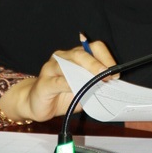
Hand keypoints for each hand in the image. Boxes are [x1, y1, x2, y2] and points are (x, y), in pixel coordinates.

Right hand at [0, 41, 117, 122]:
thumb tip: (110, 86)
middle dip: (97, 64)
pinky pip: (58, 82)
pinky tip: (77, 89)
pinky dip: (69, 84)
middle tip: (108, 75)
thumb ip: (94, 85)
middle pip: (82, 54)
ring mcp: (52, 68)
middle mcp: (63, 57)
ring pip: (70, 64)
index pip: (94, 47)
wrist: (35, 105)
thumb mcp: (82, 90)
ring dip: (85, 73)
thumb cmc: (62, 95)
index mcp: (75, 56)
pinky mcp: (44, 82)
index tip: (115, 72)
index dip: (106, 57)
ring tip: (96, 81)